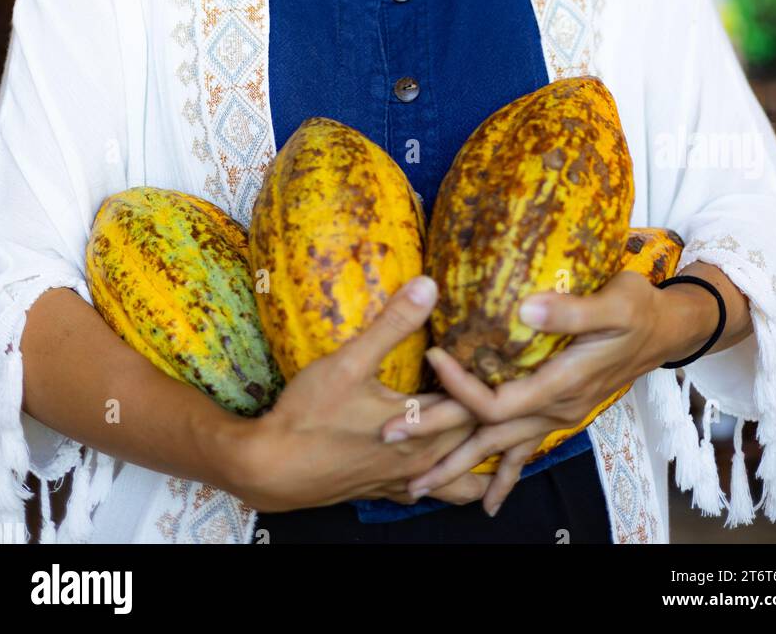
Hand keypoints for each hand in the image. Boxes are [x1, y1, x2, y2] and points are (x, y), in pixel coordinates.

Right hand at [221, 276, 494, 511]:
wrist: (271, 469)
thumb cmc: (309, 415)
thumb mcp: (349, 361)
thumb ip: (392, 324)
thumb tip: (429, 285)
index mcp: (424, 428)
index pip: (480, 404)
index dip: (491, 377)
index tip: (497, 350)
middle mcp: (423, 460)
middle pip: (477, 439)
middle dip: (492, 413)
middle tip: (504, 382)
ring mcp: (406, 482)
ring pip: (461, 478)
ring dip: (478, 456)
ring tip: (493, 434)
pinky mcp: (386, 491)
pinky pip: (433, 492)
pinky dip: (448, 478)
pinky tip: (442, 462)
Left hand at [383, 270, 663, 514]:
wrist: (667, 331)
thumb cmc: (639, 309)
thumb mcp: (614, 303)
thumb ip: (571, 311)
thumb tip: (525, 308)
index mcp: (562, 384)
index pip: (500, 399)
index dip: (462, 386)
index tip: (431, 358)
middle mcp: (555, 409)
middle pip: (488, 433)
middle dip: (439, 441)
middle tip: (391, 439)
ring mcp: (557, 417)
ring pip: (500, 449)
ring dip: (458, 466)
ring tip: (417, 486)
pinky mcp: (558, 413)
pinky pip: (524, 453)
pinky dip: (503, 477)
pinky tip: (485, 502)